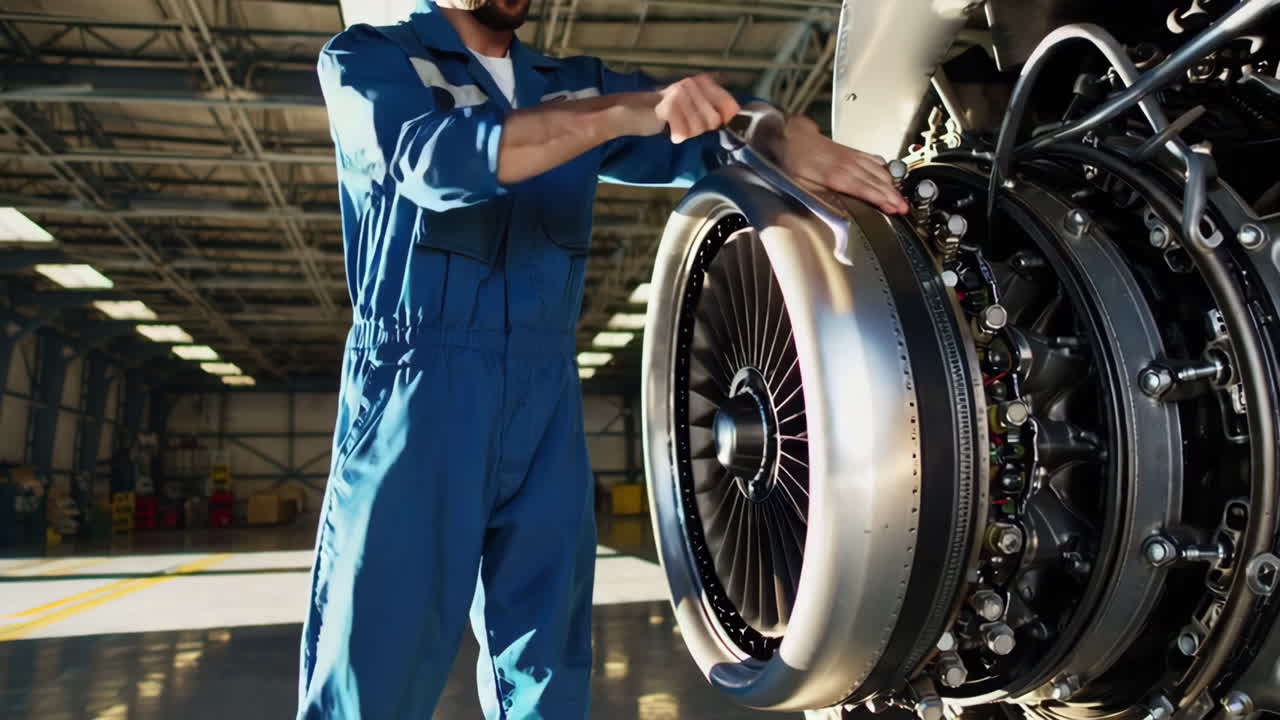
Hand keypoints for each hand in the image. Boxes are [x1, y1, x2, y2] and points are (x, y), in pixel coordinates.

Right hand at [606, 75, 740, 142]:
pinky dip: (677, 135)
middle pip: (713, 120)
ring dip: (687, 133)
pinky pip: (684, 131)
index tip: (718, 123)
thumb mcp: (689, 108)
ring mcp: (681, 94)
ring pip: (699, 128)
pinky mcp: (670, 105)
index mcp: (699, 82)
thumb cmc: (661, 112)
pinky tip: (670, 131)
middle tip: (685, 125)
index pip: (728, 104)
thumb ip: (709, 109)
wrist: (631, 112)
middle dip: (700, 129)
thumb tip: (733, 115)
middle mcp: (691, 85)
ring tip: (676, 126)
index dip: (726, 117)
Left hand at [771, 115, 908, 214]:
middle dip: (893, 196)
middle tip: (904, 207)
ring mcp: (851, 157)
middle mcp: (848, 165)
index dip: (882, 200)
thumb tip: (834, 209)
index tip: (894, 208)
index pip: (866, 190)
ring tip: (901, 197)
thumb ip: (820, 198)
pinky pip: (873, 160)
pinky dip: (884, 169)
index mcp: (836, 176)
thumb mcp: (800, 185)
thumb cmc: (793, 160)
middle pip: (876, 182)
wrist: (791, 136)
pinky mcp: (851, 152)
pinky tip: (890, 175)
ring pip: (878, 171)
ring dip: (891, 185)